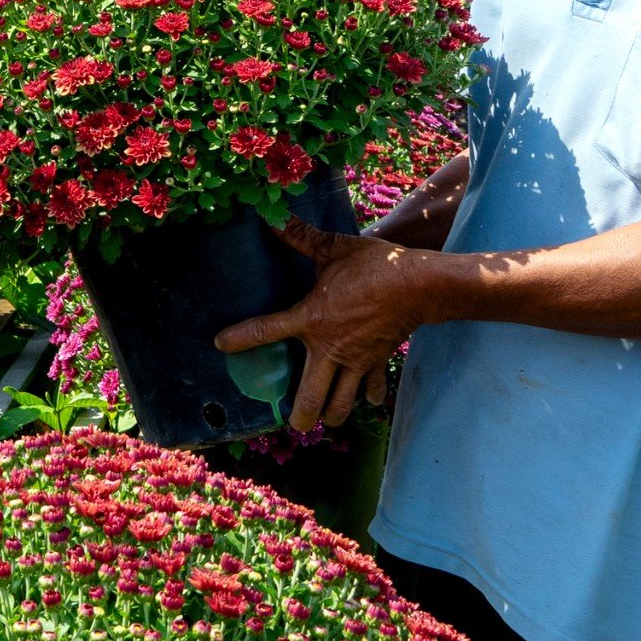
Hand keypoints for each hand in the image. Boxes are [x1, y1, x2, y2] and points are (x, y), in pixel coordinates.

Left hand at [214, 217, 439, 432]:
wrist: (420, 285)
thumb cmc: (375, 266)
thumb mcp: (334, 248)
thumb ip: (302, 237)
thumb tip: (273, 219)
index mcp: (312, 319)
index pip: (266, 331)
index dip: (239, 339)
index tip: (221, 345)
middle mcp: (330, 348)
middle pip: (310, 398)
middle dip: (299, 416)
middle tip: (292, 421)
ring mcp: (356, 361)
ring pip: (341, 404)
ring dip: (330, 414)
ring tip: (322, 416)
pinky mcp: (378, 363)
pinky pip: (371, 390)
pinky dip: (367, 398)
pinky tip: (363, 399)